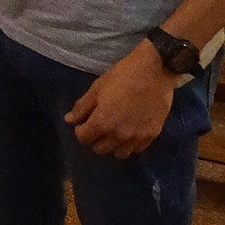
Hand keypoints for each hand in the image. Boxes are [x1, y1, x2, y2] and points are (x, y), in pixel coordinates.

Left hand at [64, 42, 179, 157]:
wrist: (155, 70)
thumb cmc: (122, 75)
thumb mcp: (97, 88)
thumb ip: (82, 107)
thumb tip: (69, 120)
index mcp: (102, 122)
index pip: (84, 139)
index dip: (80, 130)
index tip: (84, 122)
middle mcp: (119, 135)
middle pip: (100, 149)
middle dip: (95, 139)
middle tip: (98, 125)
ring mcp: (137, 137)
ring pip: (119, 154)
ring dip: (112, 145)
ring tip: (114, 131)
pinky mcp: (152, 135)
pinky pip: (137, 149)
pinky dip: (130, 145)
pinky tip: (129, 132)